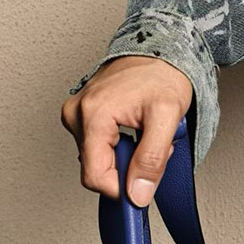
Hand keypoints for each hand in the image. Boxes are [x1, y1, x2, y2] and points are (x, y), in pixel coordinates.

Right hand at [61, 55, 193, 206]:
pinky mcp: (81, 116)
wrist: (159, 49)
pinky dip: (120, 146)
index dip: (121, 189)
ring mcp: (75, 115)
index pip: (95, 178)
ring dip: (126, 156)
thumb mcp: (167, 119)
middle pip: (97, 170)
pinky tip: (132, 129)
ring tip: (142, 132)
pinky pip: (98, 147)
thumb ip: (151, 160)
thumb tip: (136, 194)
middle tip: (149, 142)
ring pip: (99, 161)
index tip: (143, 181)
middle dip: (128, 167)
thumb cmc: (162, 75)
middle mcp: (75, 115)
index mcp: (91, 115)